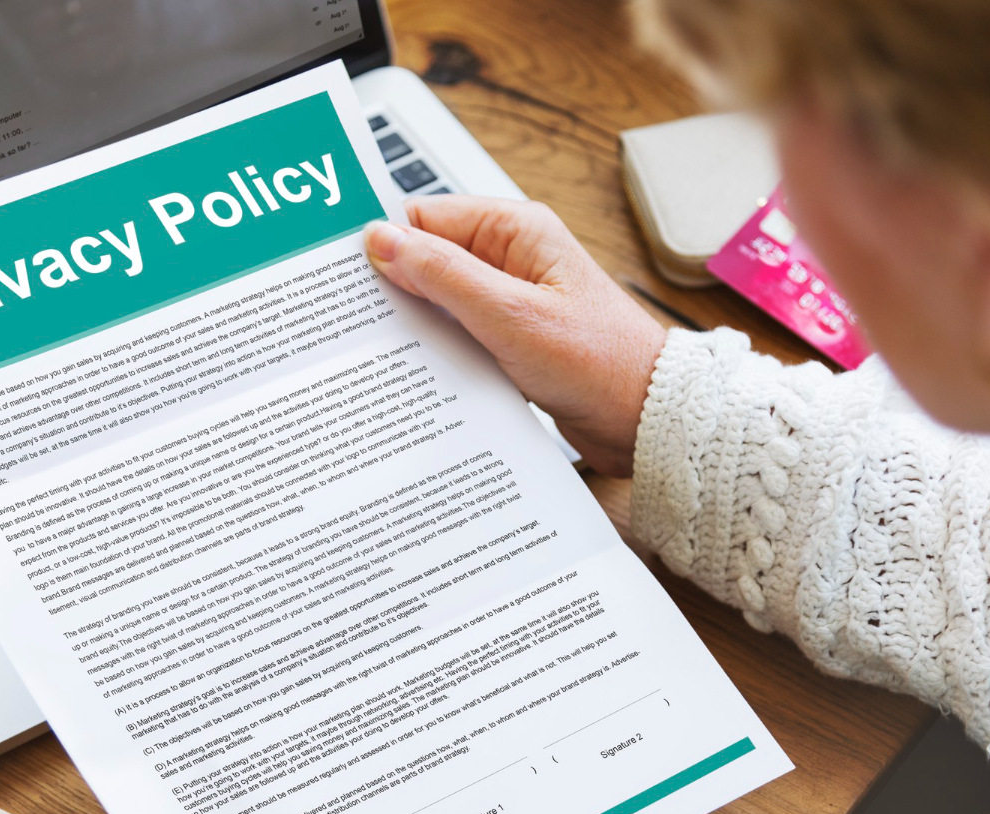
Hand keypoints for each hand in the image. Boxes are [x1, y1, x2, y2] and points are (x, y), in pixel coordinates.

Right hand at [365, 196, 666, 476]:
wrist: (645, 419)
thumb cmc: (600, 362)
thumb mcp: (510, 316)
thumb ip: (443, 275)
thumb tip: (382, 240)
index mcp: (515, 230)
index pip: (425, 217)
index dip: (384, 243)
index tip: (344, 274)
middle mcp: (511, 258)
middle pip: (427, 259)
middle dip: (395, 289)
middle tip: (356, 321)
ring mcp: (510, 300)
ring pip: (439, 302)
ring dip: (417, 325)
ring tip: (385, 351)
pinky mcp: (510, 339)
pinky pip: (458, 334)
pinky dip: (438, 350)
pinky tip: (420, 372)